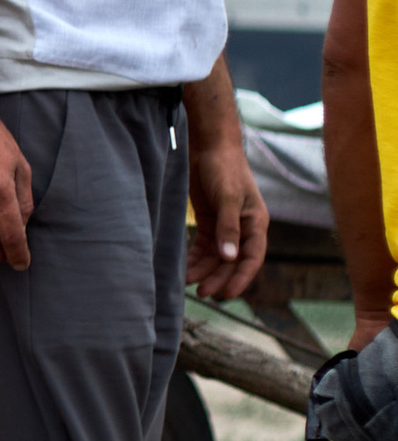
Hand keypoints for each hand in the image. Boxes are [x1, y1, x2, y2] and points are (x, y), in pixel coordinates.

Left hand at [185, 138, 267, 302]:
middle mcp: (243, 228)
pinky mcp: (209, 222)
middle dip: (218, 278)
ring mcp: (225, 226)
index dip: (241, 278)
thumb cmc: (224, 168)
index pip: (252, 258)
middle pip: (232, 262)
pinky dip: (195, 259)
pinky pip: (203, 247)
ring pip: (217, 257)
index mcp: (256, 223)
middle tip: (201, 293)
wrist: (208, 146)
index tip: (227, 295)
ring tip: (188, 283)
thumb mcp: (227, 197)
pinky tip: (184, 269)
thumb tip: (229, 258)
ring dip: (204, 271)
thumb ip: (228, 227)